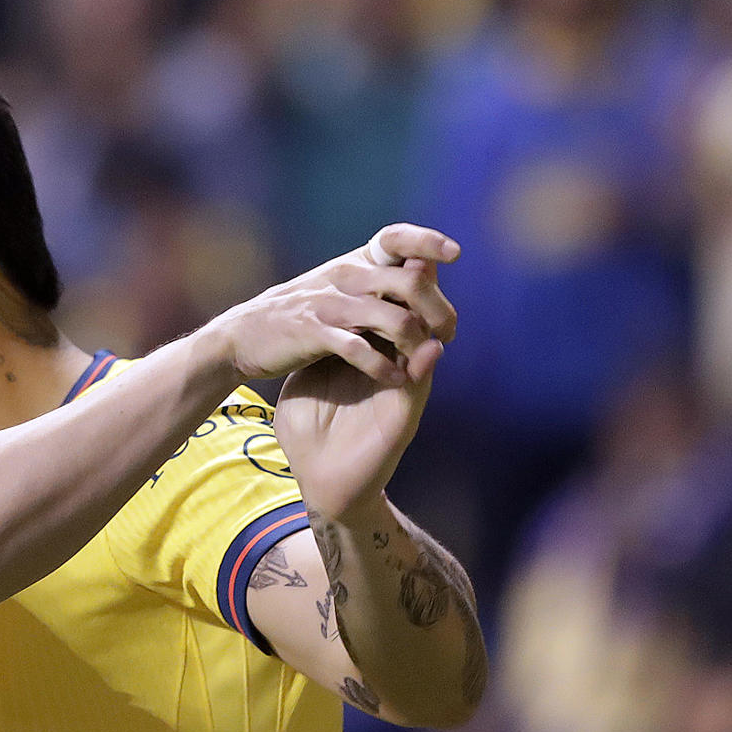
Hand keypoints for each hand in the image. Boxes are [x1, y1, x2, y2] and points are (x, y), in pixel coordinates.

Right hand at [204, 223, 458, 383]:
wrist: (240, 337)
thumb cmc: (296, 316)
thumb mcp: (334, 288)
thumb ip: (374, 281)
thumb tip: (423, 271)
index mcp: (353, 263)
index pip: (396, 238)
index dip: (427, 241)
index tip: (455, 254)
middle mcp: (344, 277)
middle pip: (411, 281)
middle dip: (440, 309)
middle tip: (448, 333)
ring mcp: (329, 305)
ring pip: (394, 318)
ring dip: (418, 344)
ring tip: (424, 363)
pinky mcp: (314, 334)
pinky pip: (360, 348)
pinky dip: (384, 366)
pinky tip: (394, 378)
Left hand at [273, 225, 461, 519]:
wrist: (319, 481)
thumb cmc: (310, 433)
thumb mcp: (304, 380)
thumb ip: (312, 348)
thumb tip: (301, 315)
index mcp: (367, 355)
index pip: (383, 310)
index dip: (387, 282)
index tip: (388, 250)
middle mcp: (391, 366)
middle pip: (412, 318)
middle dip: (419, 289)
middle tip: (420, 257)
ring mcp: (401, 388)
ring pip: (424, 345)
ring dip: (428, 317)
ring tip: (427, 286)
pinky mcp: (403, 415)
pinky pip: (420, 386)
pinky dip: (424, 367)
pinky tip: (430, 348)